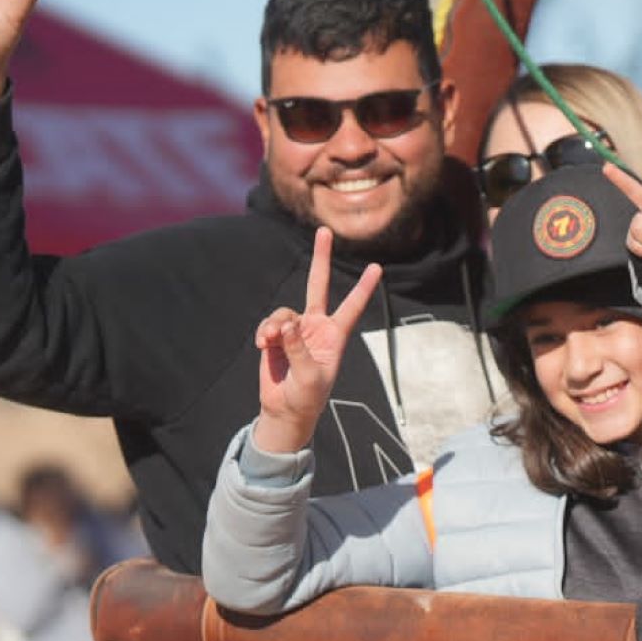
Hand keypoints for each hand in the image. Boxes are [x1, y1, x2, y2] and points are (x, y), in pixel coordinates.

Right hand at [251, 227, 382, 454]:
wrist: (285, 409)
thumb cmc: (306, 396)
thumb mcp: (309, 376)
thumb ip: (298, 348)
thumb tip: (287, 323)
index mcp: (335, 336)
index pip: (352, 307)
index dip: (364, 288)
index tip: (377, 267)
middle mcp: (317, 326)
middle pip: (319, 285)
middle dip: (321, 259)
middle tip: (324, 231)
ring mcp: (296, 330)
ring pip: (284, 312)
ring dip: (276, 325)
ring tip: (271, 341)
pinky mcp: (277, 336)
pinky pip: (270, 324)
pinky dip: (265, 332)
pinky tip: (264, 345)